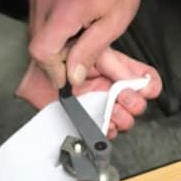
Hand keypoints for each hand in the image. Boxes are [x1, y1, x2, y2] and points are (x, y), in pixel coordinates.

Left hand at [16, 47, 161, 133]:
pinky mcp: (86, 119)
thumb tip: (133, 79)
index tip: (147, 89)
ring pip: (123, 118)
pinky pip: (103, 130)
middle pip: (136, 101)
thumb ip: (111, 63)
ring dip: (123, 118)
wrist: (32, 72)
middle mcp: (110, 88)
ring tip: (114, 113)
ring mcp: (99, 105)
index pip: (143, 78)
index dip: (148, 85)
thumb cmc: (58, 55)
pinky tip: (106, 125)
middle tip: (128, 102)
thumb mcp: (90, 50)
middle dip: (134, 104)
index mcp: (115, 69)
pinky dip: (107, 130)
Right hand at [28, 0, 146, 89]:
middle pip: (37, 47)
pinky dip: (54, 33)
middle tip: (80, 57)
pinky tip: (74, 27)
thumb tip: (74, 76)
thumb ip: (91, 51)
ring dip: (56, 46)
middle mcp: (45, 2)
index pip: (41, 52)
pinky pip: (40, 23)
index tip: (69, 77)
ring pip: (37, 36)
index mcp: (65, 10)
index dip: (54, 70)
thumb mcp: (114, 22)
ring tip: (80, 38)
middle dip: (57, 59)